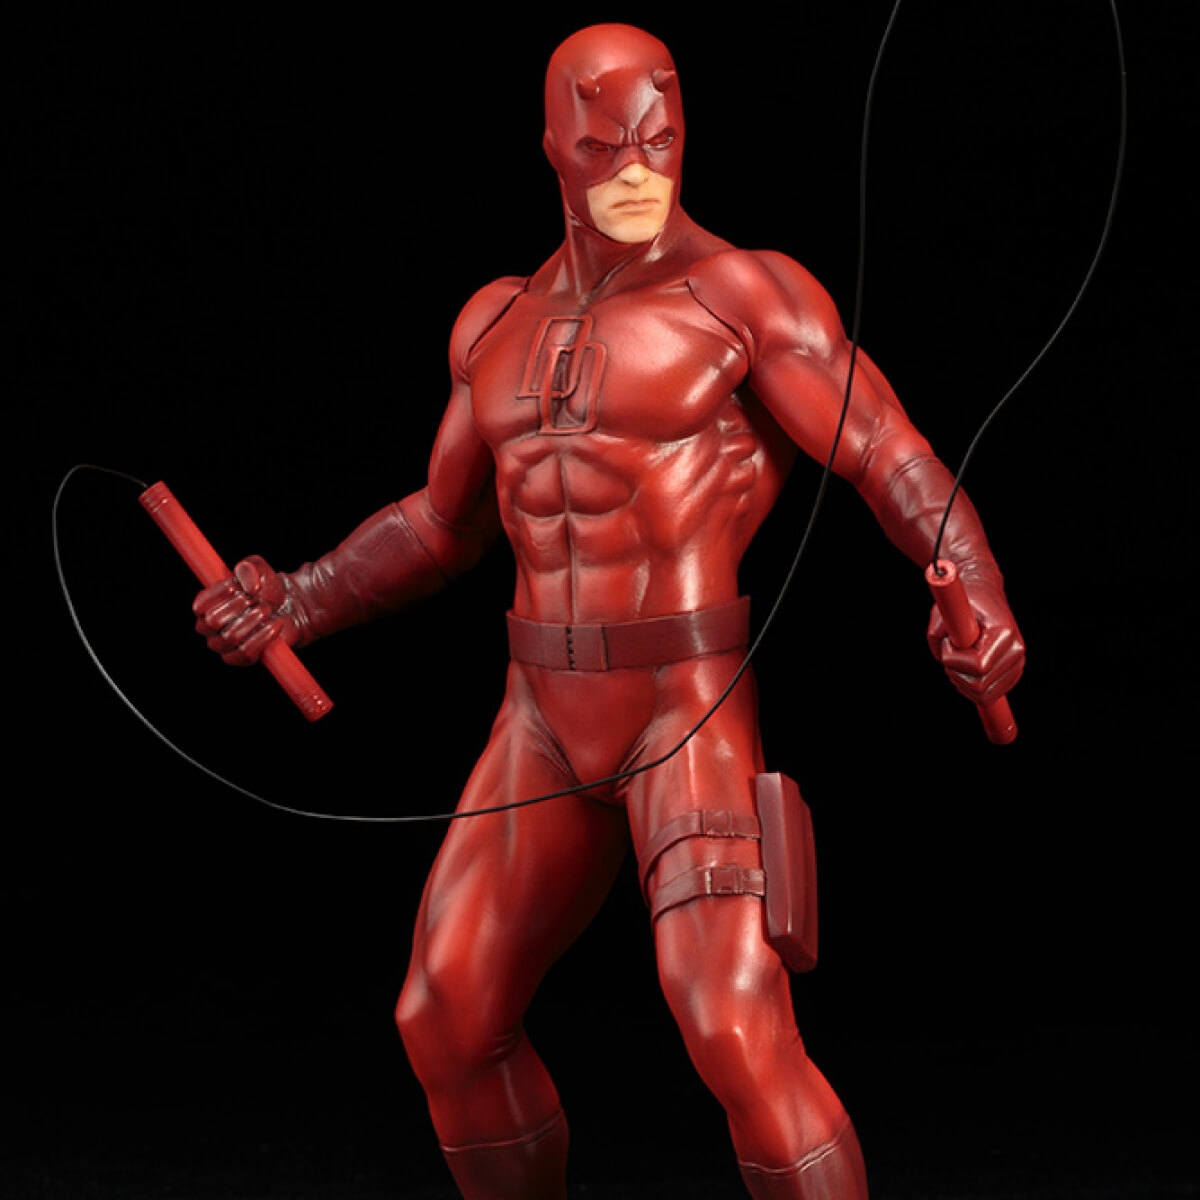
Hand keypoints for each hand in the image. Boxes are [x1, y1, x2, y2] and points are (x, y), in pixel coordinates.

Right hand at [192, 555, 298, 666]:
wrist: (287, 608)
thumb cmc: (265, 587)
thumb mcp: (258, 568)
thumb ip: (249, 567)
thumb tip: (249, 586)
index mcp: (203, 605)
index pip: (201, 605)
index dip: (222, 593)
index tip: (242, 586)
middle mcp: (207, 627)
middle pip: (214, 621)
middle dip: (240, 607)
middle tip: (259, 600)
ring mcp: (221, 645)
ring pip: (231, 637)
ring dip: (254, 620)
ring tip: (268, 609)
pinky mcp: (238, 658)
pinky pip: (245, 652)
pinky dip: (263, 636)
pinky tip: (275, 624)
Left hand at [926, 581, 1024, 706]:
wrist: (985, 596)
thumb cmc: (965, 602)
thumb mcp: (945, 609)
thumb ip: (938, 632)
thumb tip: (940, 654)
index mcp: (1004, 633)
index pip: (978, 666)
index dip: (954, 660)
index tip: (947, 642)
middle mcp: (1017, 651)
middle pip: (980, 686)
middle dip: (955, 671)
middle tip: (951, 650)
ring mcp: (1017, 665)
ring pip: (983, 695)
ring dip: (961, 681)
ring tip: (959, 657)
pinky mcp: (1012, 675)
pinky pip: (987, 696)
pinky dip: (969, 688)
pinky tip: (965, 669)